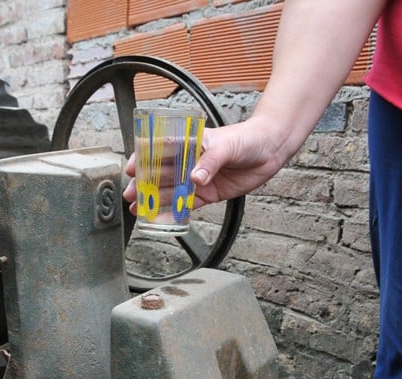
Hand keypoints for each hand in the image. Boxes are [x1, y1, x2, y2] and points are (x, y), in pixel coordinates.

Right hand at [123, 116, 287, 212]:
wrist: (270, 149)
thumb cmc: (247, 138)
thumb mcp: (226, 146)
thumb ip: (210, 162)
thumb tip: (196, 178)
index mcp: (189, 143)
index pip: (159, 149)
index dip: (143, 158)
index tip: (130, 168)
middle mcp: (190, 161)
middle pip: (161, 174)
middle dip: (144, 184)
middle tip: (130, 195)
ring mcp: (198, 179)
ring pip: (170, 191)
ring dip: (154, 200)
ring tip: (138, 209)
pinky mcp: (208, 194)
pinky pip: (187, 204)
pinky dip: (174, 211)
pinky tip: (160, 217)